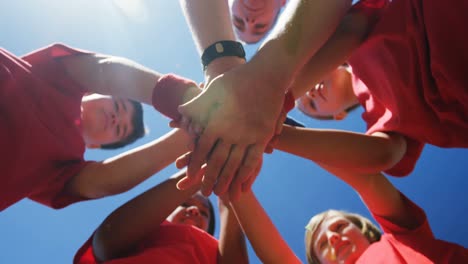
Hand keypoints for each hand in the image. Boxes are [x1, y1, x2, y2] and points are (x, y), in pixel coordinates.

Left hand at [176, 63, 285, 198]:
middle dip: (209, 178)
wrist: (266, 75)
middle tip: (203, 191)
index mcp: (215, 122)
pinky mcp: (262, 136)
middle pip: (216, 161)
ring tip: (221, 193)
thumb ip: (197, 104)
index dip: (194, 164)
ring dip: (226, 180)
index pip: (201, 149)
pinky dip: (246, 173)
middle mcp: (230, 132)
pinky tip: (242, 183)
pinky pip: (253, 160)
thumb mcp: (212, 89)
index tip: (189, 175)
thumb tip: (180, 112)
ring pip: (234, 164)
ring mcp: (248, 136)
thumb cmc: (236, 80)